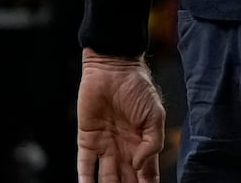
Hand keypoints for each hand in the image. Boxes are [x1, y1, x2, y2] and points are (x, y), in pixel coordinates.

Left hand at [77, 48, 165, 181]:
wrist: (113, 68)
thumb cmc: (139, 87)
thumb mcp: (156, 114)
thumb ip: (153, 142)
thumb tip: (141, 166)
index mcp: (143, 143)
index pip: (147, 173)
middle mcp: (124, 148)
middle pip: (126, 179)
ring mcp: (105, 145)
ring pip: (106, 177)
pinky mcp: (87, 140)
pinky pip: (85, 165)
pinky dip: (85, 180)